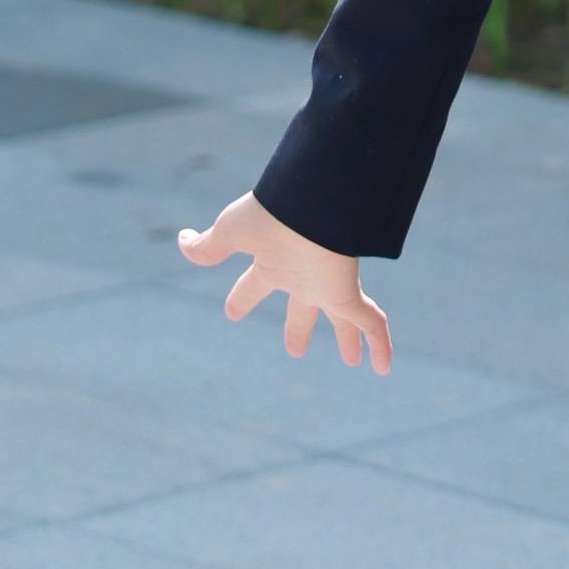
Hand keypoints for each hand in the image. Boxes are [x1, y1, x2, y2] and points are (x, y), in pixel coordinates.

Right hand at [178, 193, 391, 372]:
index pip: (254, 285)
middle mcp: (303, 277)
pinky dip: (381, 344)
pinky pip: (371, 323)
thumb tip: (183, 241)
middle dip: (300, 327)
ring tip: (354, 361)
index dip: (242, 298)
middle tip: (295, 350)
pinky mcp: (349, 292)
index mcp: (274, 264)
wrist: (310, 201)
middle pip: (303, 308)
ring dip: (348, 340)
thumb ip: (209, 246)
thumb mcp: (231, 232)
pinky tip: (385, 367)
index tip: (232, 312)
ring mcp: (329, 285)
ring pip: (343, 318)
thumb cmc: (271, 215)